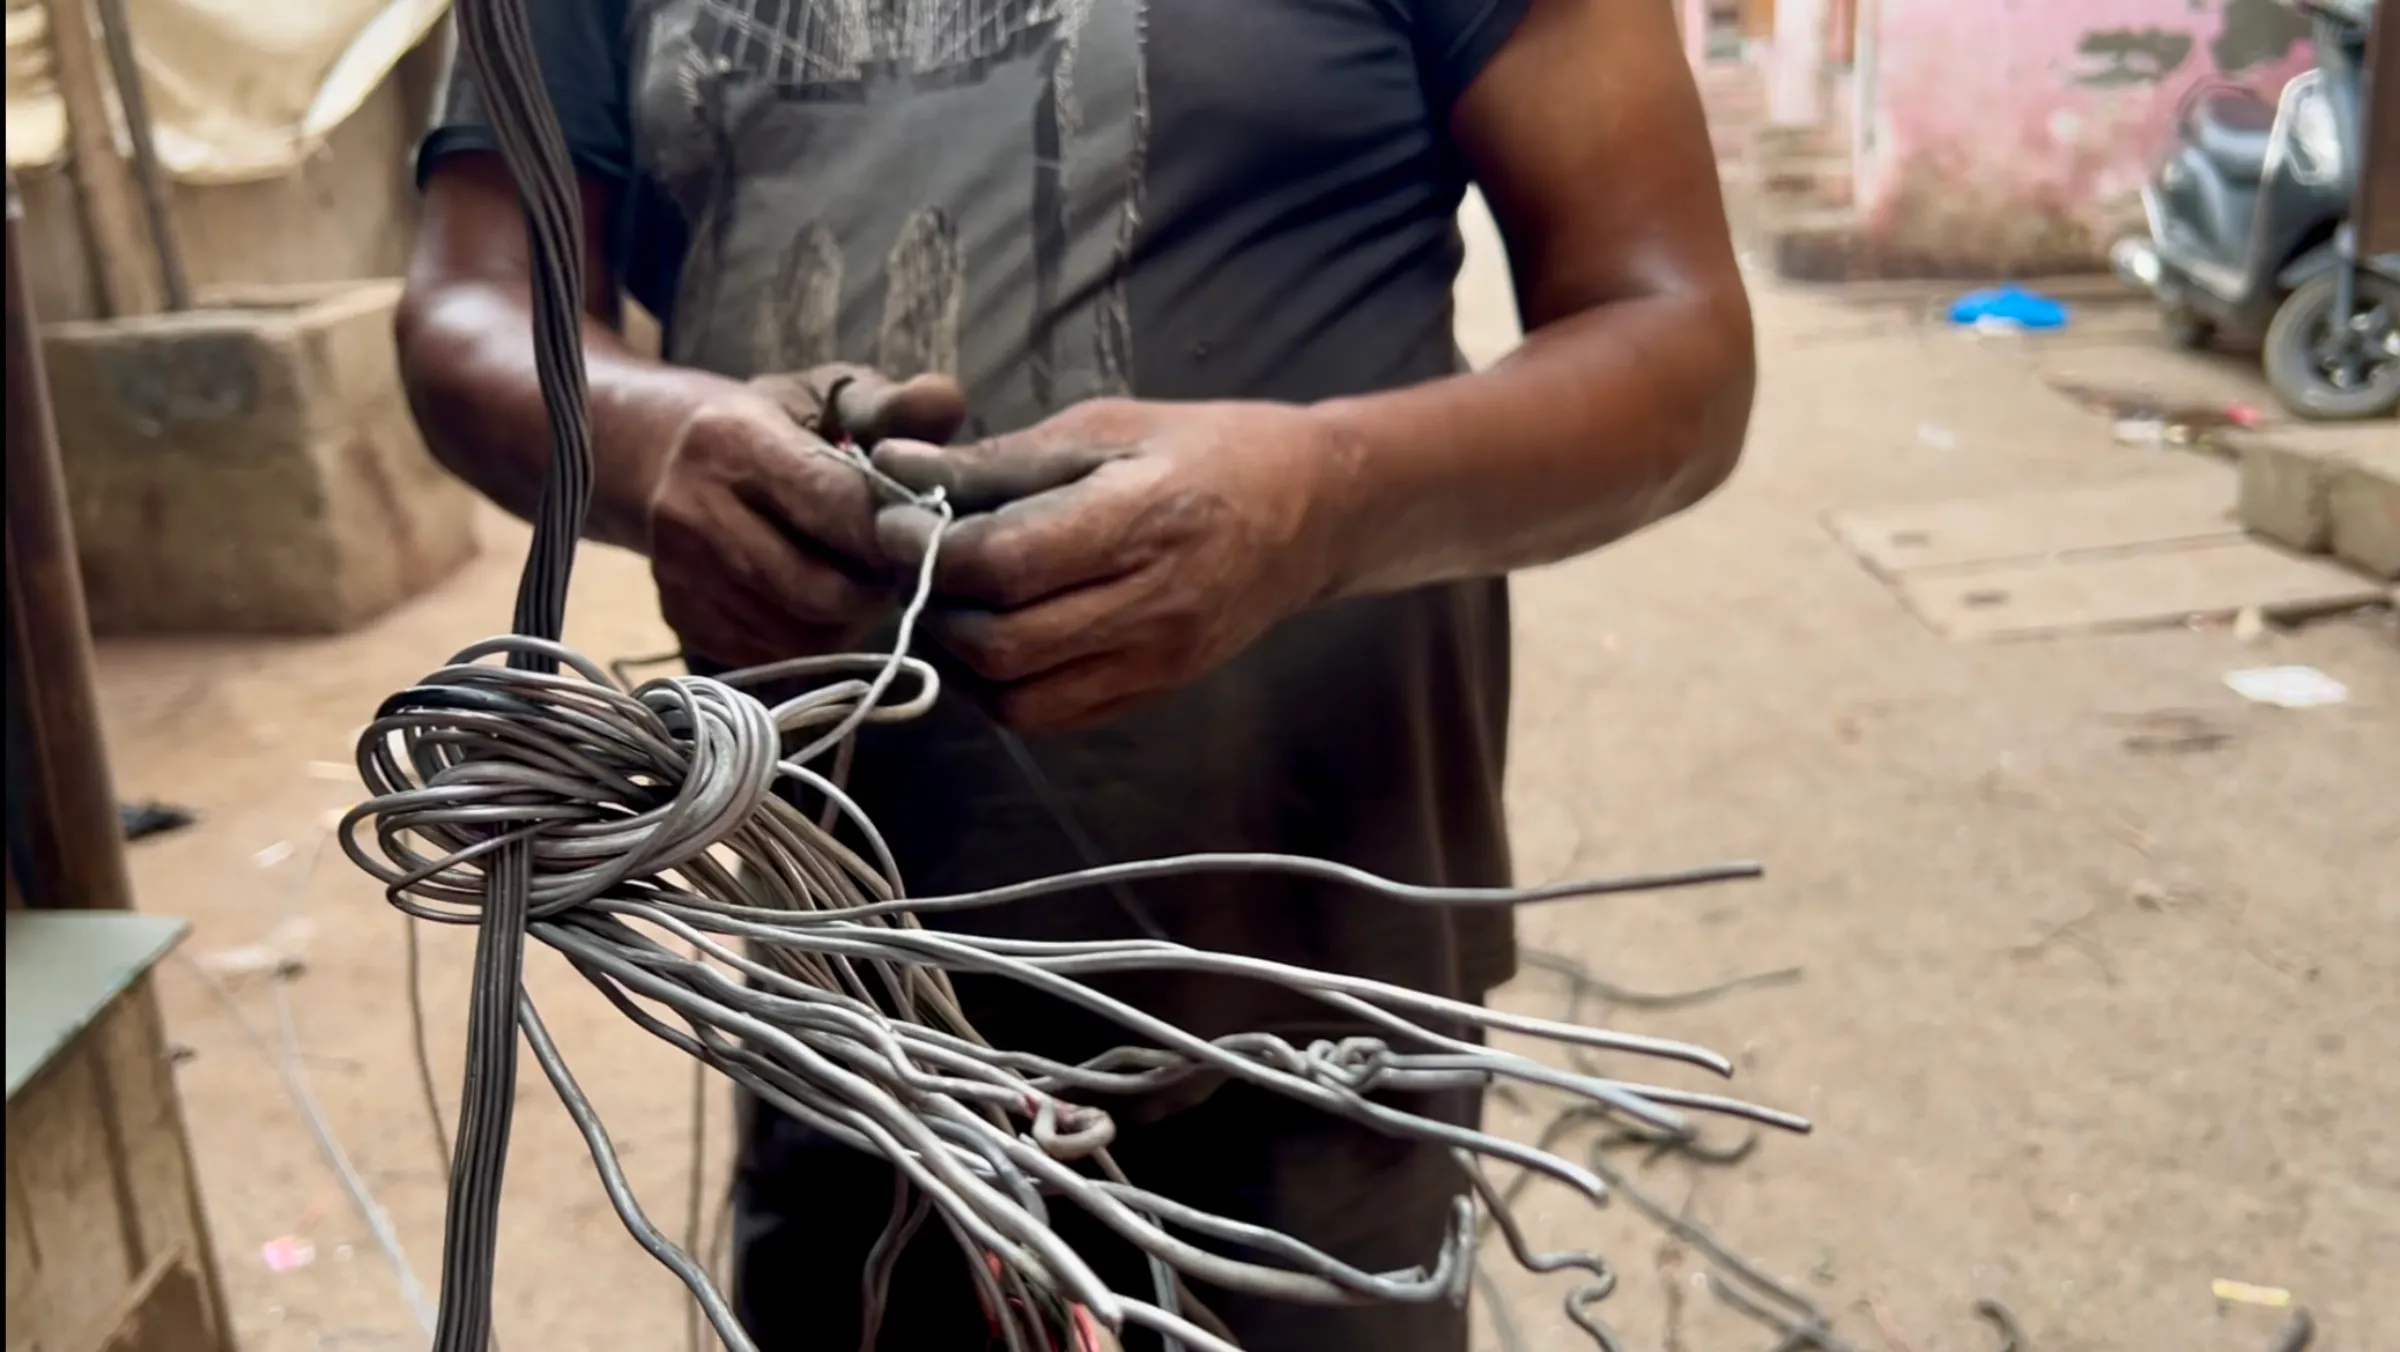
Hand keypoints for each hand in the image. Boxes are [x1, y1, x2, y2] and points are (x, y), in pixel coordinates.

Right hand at [646, 364, 965, 667]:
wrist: (661, 453)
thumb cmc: (770, 421)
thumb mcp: (828, 394)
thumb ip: (891, 403)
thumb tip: (947, 400)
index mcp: (732, 440)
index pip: (833, 505)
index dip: (890, 529)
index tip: (921, 530)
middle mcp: (695, 512)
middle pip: (818, 588)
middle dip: (875, 588)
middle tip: (898, 569)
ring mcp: (682, 575)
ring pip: (798, 635)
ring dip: (849, 622)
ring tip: (863, 585)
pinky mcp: (682, 620)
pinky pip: (772, 658)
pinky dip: (812, 641)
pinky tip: (823, 606)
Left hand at [872, 398, 1348, 732]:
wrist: (1315, 511)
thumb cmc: (1208, 449)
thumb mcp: (1107, 427)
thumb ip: (1001, 459)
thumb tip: (896, 467)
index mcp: (1139, 521)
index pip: (1004, 562)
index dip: (928, 548)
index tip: (895, 519)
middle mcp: (1150, 606)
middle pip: (1000, 643)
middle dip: (933, 607)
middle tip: (912, 565)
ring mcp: (1153, 661)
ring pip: (1016, 698)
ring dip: (959, 658)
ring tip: (948, 603)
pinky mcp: (1153, 692)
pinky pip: (1050, 717)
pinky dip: (999, 688)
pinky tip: (991, 639)